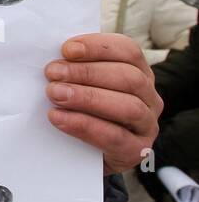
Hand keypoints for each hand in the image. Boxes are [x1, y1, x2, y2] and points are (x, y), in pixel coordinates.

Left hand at [44, 33, 161, 174]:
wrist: (85, 155)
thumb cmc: (81, 110)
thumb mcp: (81, 85)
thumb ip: (74, 70)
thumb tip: (53, 58)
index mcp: (138, 72)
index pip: (127, 51)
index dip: (98, 47)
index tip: (66, 49)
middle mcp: (149, 97)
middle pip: (128, 77)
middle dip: (87, 72)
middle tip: (52, 73)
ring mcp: (146, 125)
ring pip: (128, 106)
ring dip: (87, 97)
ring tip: (54, 94)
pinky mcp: (137, 150)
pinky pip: (115, 137)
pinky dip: (84, 125)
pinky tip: (58, 118)